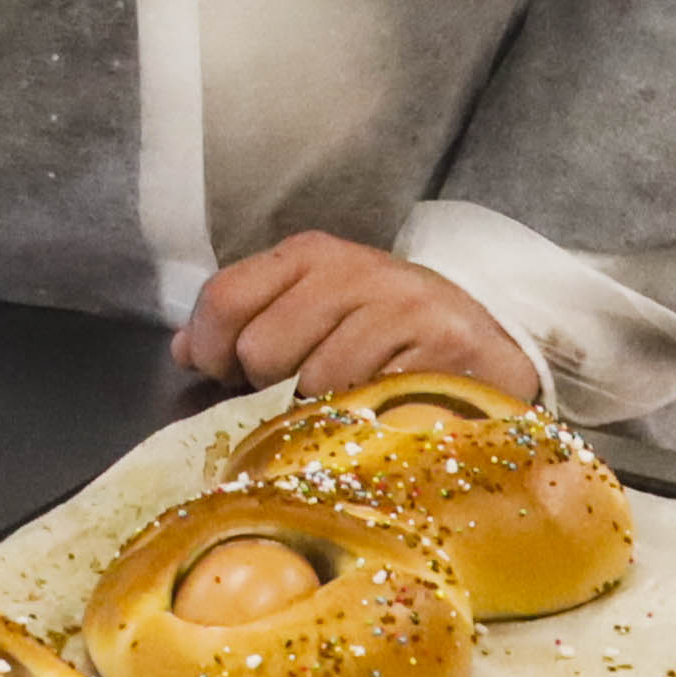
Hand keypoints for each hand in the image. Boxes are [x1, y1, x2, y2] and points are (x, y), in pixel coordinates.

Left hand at [179, 233, 542, 403]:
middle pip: (261, 348)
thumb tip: (185, 350)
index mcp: (310, 255)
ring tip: (346, 406)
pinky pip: (373, 401)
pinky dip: (367, 421)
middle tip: (298, 395)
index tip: (223, 377)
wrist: (490, 336)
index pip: (225, 298)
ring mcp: (401, 307)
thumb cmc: (384, 331)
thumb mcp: (313, 309)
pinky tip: (380, 414)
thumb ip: (247, 321)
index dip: (209, 350)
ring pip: (315, 380)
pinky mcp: (443, 348)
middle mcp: (353, 270)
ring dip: (321, 411)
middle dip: (267, 388)